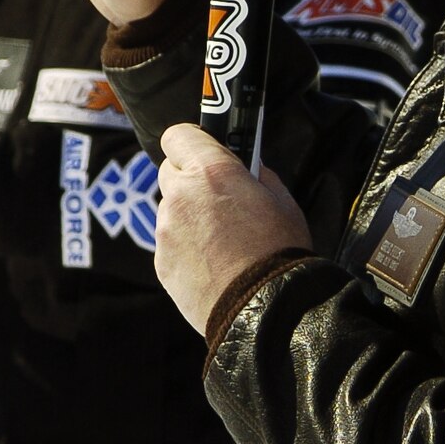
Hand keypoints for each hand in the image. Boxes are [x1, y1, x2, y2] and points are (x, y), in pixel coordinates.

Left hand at [154, 123, 311, 333]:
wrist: (264, 308)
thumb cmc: (279, 252)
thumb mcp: (282, 201)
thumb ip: (257, 176)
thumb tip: (246, 169)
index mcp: (212, 171)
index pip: (179, 135)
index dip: (192, 142)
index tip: (204, 151)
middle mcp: (181, 195)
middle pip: (170, 171)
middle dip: (190, 179)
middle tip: (217, 197)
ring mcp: (167, 230)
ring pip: (170, 210)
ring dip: (188, 216)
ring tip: (221, 241)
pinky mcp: (162, 261)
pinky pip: (169, 242)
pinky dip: (185, 247)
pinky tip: (212, 263)